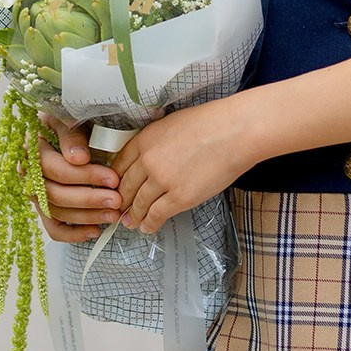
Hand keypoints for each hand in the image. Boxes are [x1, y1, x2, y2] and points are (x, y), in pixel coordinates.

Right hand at [36, 116, 123, 242]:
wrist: (67, 125)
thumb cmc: (70, 120)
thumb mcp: (70, 118)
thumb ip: (72, 135)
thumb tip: (78, 158)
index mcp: (32, 149)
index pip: (56, 169)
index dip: (85, 176)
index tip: (112, 178)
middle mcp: (28, 174)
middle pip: (55, 194)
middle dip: (89, 199)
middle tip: (116, 200)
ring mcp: (35, 192)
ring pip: (56, 212)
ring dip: (86, 216)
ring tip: (112, 214)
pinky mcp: (44, 207)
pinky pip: (53, 227)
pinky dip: (72, 233)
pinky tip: (93, 231)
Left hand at [114, 98, 252, 234]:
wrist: (235, 132)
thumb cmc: (212, 123)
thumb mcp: (173, 123)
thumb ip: (157, 140)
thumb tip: (152, 155)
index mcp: (145, 139)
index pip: (119, 164)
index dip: (116, 180)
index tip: (116, 188)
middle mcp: (148, 161)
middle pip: (126, 187)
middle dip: (122, 201)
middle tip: (120, 210)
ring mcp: (162, 181)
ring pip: (139, 204)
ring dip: (134, 216)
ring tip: (131, 222)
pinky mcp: (179, 197)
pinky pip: (157, 215)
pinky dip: (150, 223)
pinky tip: (148, 227)